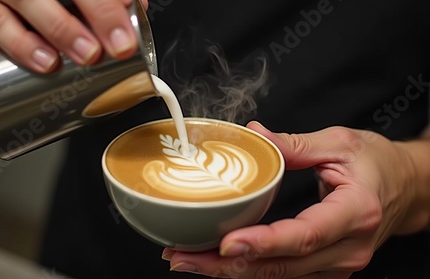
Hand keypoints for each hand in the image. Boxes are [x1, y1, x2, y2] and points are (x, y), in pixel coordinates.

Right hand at [0, 0, 148, 72]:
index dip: (106, 1)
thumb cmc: (27, 0)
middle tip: (119, 45)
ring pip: (27, 1)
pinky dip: (22, 45)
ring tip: (87, 54)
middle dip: (99, 12)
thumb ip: (98, 0)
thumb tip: (135, 7)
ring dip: (62, 29)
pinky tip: (45, 61)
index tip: (130, 13)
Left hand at [162, 122, 429, 277]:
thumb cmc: (377, 163)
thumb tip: (253, 134)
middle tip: (183, 258)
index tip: (225, 244)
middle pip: (283, 266)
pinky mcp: (327, 268)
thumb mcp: (340, 143)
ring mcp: (339, 264)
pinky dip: (250, 270)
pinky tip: (218, 263)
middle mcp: (347, 248)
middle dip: (228, 267)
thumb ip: (294, 144)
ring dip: (231, 273)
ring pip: (279, 277)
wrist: (406, 189)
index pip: (304, 235)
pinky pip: (284, 274)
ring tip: (189, 261)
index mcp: (354, 212)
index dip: (263, 243)